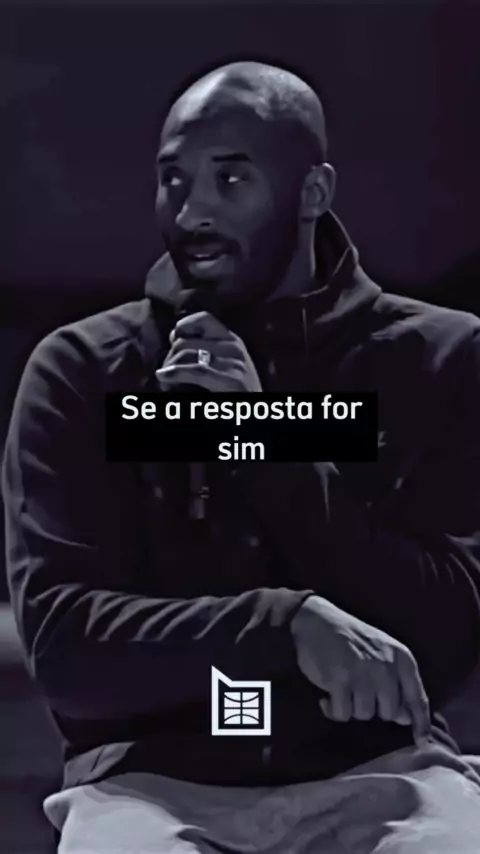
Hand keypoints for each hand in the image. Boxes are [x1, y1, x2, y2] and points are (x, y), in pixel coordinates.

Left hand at [155, 311, 261, 392]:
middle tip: (166, 375)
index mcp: (233, 340)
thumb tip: (173, 335)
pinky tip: (164, 377)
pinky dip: (174, 373)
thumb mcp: (225, 364)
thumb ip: (204, 347)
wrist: (253, 412)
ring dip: (168, 368)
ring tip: (166, 384)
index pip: (203, 319)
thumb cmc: (235, 391)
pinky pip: (195, 370)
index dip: (183, 328)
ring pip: (184, 353)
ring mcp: (235, 363)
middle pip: (185, 341)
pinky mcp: (233, 380)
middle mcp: (234, 347)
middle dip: (170, 357)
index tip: (173, 342)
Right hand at [291, 596, 430, 744]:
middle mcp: (386, 666)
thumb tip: (405, 718)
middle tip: (358, 692)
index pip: (417, 698)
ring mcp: (363, 674)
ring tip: (342, 689)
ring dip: (351, 707)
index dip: (420, 724)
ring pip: (364, 714)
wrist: (317, 621)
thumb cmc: (352, 640)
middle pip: (388, 713)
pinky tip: (327, 695)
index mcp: (402, 659)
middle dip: (373, 708)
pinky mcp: (339, 680)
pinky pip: (341, 714)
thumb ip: (397, 684)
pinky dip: (332, 709)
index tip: (421, 742)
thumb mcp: (382, 654)